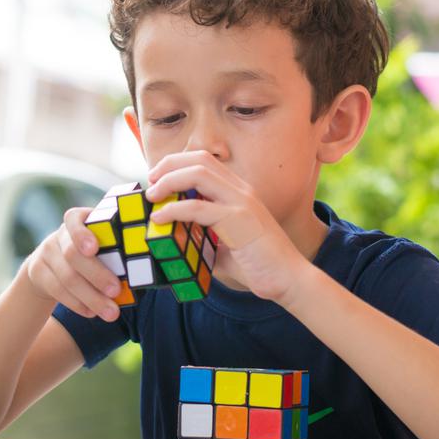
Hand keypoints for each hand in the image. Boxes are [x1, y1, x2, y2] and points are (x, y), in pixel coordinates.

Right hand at [21, 207, 123, 321]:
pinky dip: (77, 304)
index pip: (74, 219)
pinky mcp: (37, 272)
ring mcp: (46, 252)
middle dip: (96, 275)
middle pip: (73, 254)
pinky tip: (92, 313)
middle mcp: (59, 234)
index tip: (94, 248)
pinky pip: (57, 290)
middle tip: (116, 291)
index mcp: (78, 220)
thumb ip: (113, 247)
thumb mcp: (97, 242)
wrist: (48, 264)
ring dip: (91, 297)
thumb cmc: (87, 254)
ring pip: (66, 277)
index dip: (82, 234)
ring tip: (111, 313)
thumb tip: (142, 269)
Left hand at [145, 150, 306, 304]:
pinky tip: (160, 219)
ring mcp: (242, 202)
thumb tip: (173, 240)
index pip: (205, 160)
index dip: (177, 163)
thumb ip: (202, 237)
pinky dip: (174, 210)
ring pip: (198, 174)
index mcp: (238, 191)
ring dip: (168, 182)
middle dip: (168, 165)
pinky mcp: (239, 221)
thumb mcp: (223, 245)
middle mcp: (241, 190)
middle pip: (200, 159)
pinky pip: (199, 208)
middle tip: (149, 181)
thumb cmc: (257, 264)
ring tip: (152, 197)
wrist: (289, 279)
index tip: (157, 177)